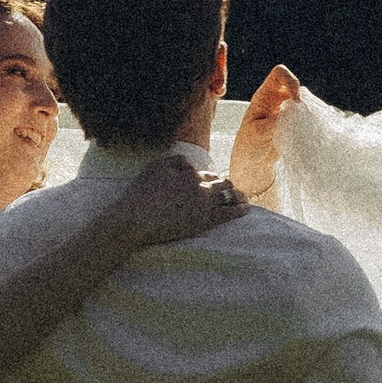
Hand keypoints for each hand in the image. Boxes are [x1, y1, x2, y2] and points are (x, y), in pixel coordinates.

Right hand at [117, 154, 246, 246]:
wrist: (136, 220)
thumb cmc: (142, 193)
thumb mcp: (156, 166)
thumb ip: (177, 160)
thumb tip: (192, 166)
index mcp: (190, 173)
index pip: (208, 174)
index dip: (212, 179)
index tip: (216, 183)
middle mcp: (201, 187)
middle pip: (223, 184)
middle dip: (228, 187)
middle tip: (233, 190)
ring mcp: (204, 205)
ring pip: (230, 197)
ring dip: (239, 197)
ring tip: (244, 199)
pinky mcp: (204, 222)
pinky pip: (228, 214)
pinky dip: (239, 210)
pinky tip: (245, 209)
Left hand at [229, 61, 301, 207]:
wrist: (254, 164)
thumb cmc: (249, 146)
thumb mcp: (259, 133)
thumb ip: (276, 121)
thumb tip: (295, 112)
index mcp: (264, 96)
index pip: (279, 74)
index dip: (291, 81)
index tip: (296, 100)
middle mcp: (277, 100)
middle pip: (297, 86)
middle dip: (303, 101)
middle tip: (302, 120)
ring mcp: (287, 111)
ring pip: (306, 102)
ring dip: (308, 114)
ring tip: (302, 131)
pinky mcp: (295, 123)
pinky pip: (308, 116)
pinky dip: (311, 123)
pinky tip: (306, 135)